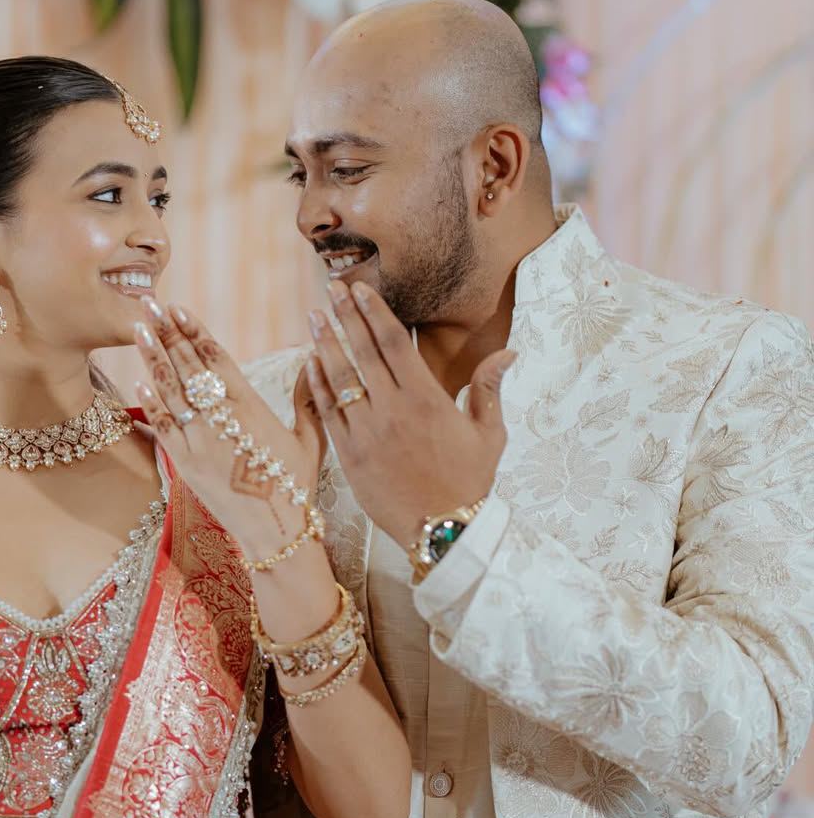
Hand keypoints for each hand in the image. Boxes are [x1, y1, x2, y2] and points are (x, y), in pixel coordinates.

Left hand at [134, 302, 323, 559]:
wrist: (276, 532)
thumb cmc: (296, 485)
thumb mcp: (310, 438)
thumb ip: (307, 398)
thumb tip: (315, 360)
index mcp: (251, 407)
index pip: (216, 358)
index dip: (195, 331)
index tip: (178, 307)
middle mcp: (222, 419)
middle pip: (189, 366)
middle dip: (167, 332)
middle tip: (147, 303)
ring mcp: (200, 441)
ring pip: (171, 391)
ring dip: (152, 357)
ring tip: (139, 328)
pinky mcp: (186, 465)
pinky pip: (163, 426)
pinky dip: (150, 402)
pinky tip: (139, 379)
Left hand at [306, 281, 514, 549]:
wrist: (442, 529)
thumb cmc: (469, 480)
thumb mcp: (489, 434)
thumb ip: (489, 388)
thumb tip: (508, 352)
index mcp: (427, 399)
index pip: (394, 343)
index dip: (375, 312)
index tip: (360, 290)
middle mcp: (393, 409)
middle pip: (363, 351)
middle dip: (346, 316)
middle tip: (331, 288)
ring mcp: (367, 432)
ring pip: (340, 377)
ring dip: (325, 343)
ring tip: (314, 316)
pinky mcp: (349, 455)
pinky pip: (328, 412)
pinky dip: (318, 384)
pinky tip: (310, 361)